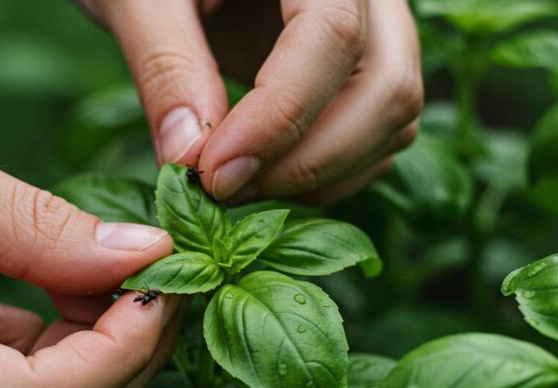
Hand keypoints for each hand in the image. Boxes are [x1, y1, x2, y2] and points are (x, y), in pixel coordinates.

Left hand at [79, 0, 421, 204]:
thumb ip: (165, 66)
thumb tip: (190, 157)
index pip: (332, 35)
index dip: (279, 117)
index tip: (214, 173)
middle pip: (385, 86)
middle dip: (308, 161)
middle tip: (223, 190)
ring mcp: (379, 28)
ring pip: (392, 117)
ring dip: (320, 175)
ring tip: (234, 187)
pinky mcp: (367, 67)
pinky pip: (382, 133)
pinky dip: (330, 174)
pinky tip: (263, 178)